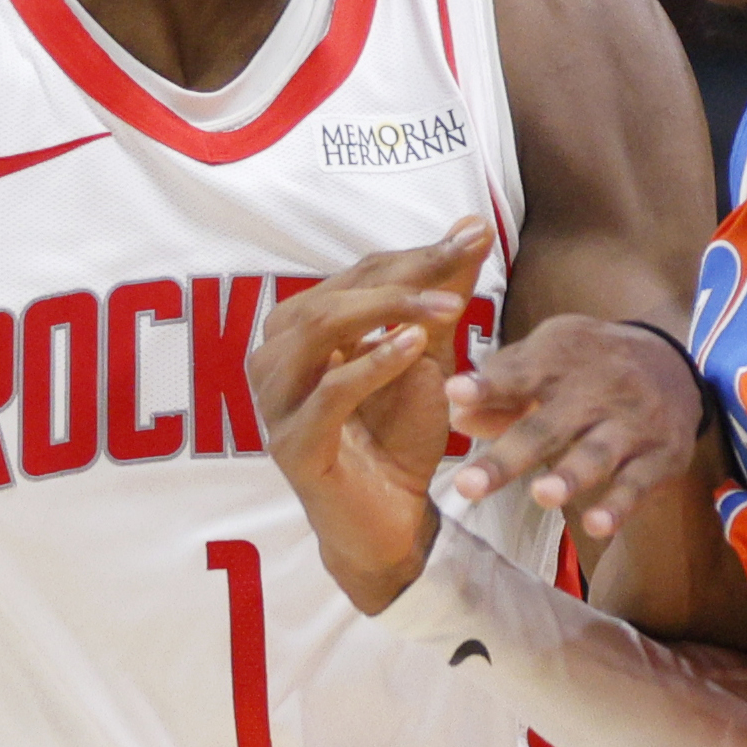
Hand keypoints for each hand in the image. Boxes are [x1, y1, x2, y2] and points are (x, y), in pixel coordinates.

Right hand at [250, 224, 486, 610]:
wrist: (394, 521)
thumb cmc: (399, 436)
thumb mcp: (429, 357)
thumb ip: (440, 297)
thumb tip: (470, 225)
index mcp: (297, 332)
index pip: (355, 277)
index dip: (415, 254)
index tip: (473, 235)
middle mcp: (274, 360)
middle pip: (333, 297)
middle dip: (402, 277)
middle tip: (461, 265)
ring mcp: (275, 404)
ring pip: (318, 333)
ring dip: (385, 313)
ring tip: (445, 307)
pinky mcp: (292, 446)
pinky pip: (327, 394)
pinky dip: (371, 364)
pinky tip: (413, 347)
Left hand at [445, 315, 704, 540]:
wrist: (674, 363)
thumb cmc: (588, 366)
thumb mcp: (547, 358)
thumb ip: (502, 387)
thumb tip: (457, 419)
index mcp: (558, 360)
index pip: (518, 372)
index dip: (487, 384)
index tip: (456, 393)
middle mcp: (596, 390)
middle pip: (547, 427)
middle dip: (508, 458)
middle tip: (468, 485)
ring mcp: (631, 424)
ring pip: (597, 454)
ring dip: (570, 476)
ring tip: (542, 495)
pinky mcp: (661, 456)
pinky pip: (639, 484)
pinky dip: (619, 506)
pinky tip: (596, 526)